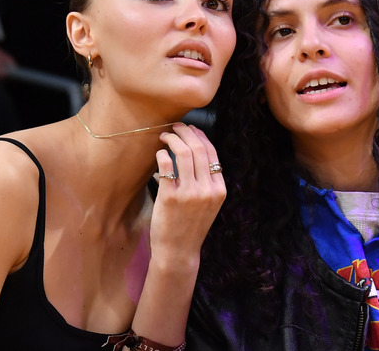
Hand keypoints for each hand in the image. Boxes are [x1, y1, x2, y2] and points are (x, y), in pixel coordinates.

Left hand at [150, 124, 225, 267]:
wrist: (179, 252)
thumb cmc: (191, 226)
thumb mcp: (209, 204)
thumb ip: (207, 182)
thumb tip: (195, 152)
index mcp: (219, 190)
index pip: (212, 153)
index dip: (200, 136)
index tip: (190, 129)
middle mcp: (207, 190)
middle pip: (198, 149)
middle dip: (186, 132)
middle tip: (176, 126)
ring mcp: (189, 193)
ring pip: (183, 153)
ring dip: (172, 139)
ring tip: (164, 136)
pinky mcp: (170, 197)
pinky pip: (166, 165)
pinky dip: (162, 154)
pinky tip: (159, 154)